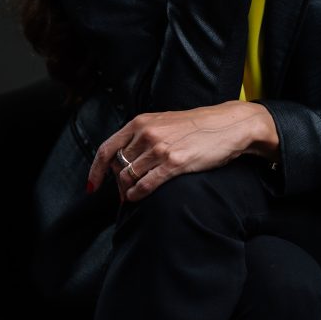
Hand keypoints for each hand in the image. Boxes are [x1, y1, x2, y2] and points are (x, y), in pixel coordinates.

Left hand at [86, 102, 273, 202]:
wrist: (228, 125)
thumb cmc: (197, 126)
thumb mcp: (164, 122)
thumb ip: (143, 135)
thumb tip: (125, 159)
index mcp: (141, 122)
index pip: (107, 149)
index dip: (96, 170)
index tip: (92, 185)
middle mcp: (147, 134)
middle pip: (118, 166)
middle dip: (117, 183)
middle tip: (122, 193)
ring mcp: (160, 148)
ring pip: (130, 177)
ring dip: (127, 191)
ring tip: (131, 197)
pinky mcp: (174, 163)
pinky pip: (146, 184)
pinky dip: (137, 195)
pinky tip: (137, 197)